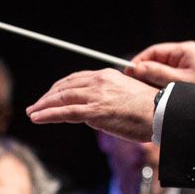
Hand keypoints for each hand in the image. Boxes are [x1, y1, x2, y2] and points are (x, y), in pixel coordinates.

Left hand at [26, 70, 158, 142]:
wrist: (162, 113)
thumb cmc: (150, 109)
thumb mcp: (126, 95)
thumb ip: (108, 98)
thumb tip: (94, 111)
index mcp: (107, 75)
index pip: (76, 79)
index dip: (60, 88)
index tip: (51, 95)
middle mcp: (99, 81)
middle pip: (65, 86)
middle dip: (48, 96)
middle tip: (36, 105)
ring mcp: (96, 96)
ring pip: (61, 98)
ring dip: (43, 106)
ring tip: (32, 112)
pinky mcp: (95, 111)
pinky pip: (65, 112)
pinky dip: (48, 114)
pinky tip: (37, 118)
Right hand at [127, 40, 194, 89]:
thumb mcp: (179, 82)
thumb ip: (157, 73)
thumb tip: (136, 68)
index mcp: (184, 50)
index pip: (154, 51)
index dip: (139, 62)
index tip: (128, 73)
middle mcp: (185, 54)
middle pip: (156, 60)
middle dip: (145, 72)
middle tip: (134, 86)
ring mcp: (188, 64)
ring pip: (162, 70)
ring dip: (153, 80)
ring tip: (145, 92)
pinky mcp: (190, 75)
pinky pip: (170, 77)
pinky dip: (162, 84)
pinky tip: (157, 94)